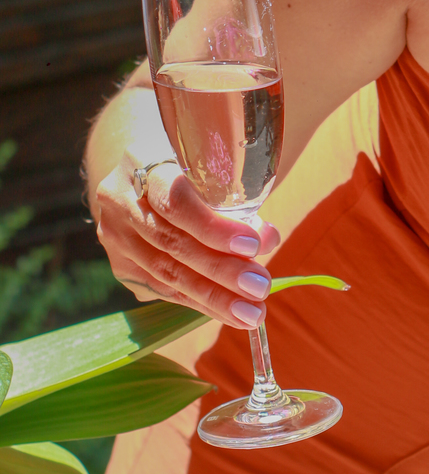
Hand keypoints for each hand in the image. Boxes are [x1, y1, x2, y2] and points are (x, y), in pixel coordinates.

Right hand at [94, 157, 282, 329]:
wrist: (144, 175)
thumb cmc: (191, 166)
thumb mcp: (211, 167)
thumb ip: (239, 199)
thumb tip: (268, 239)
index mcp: (142, 162)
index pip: (174, 200)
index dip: (212, 226)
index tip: (252, 245)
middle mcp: (120, 200)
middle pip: (172, 243)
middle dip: (221, 270)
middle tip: (261, 287)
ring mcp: (116, 236)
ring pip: (166, 274)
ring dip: (214, 297)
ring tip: (252, 312)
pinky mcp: (121, 265)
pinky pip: (163, 289)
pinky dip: (199, 302)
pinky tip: (229, 312)